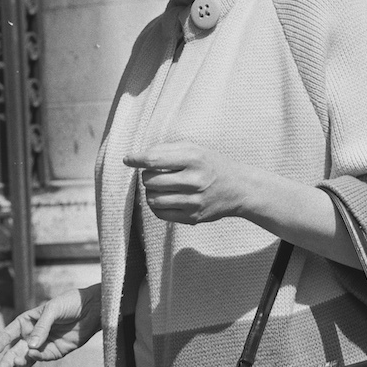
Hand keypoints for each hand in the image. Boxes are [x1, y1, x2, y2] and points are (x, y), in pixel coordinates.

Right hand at [0, 284, 100, 366]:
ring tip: (17, 363)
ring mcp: (46, 343)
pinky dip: (38, 358)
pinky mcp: (57, 351)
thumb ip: (41, 327)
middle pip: (18, 347)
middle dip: (10, 357)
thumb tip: (31, 346)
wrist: (94, 308)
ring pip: (29, 355)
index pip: (13, 330)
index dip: (3, 338)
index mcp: (31, 319)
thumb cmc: (71, 303)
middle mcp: (36, 333)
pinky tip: (33, 356)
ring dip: (21, 360)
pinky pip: (44, 357)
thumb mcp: (53, 309)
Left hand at [123, 142, 251, 225]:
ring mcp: (194, 202)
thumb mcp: (194, 149)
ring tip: (159, 186)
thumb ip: (166, 150)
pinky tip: (164, 197)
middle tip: (154, 173)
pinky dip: (156, 205)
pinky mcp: (193, 218)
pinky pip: (160, 214)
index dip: (137, 159)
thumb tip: (137, 158)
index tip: (128, 159)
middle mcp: (194, 181)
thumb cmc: (211, 164)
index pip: (155, 160)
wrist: (239, 188)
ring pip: (152, 199)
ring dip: (150, 191)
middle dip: (147, 176)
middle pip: (151, 181)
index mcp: (194, 159)